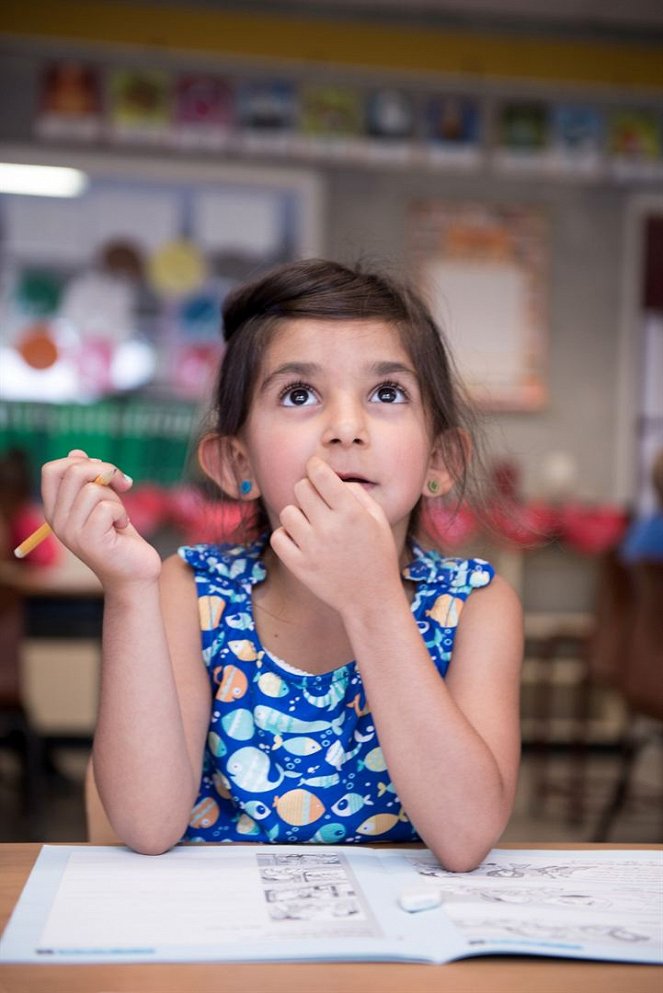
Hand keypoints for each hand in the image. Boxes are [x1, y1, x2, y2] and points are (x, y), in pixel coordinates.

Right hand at [41, 450, 160, 588]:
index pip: (52, 469)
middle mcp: (57, 521)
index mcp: (56, 509)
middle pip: (73, 472)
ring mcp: (70, 532)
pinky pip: (107, 507)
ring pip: (93, 489)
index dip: (80, 462)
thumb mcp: (102, 502)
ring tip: (119, 517)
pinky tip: (121, 529)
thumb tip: (76, 453)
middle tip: (122, 484)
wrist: (133, 573)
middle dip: (105, 470)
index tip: (104, 472)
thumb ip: (88, 481)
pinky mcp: (88, 540)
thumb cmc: (119, 537)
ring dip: (116, 498)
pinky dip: (122, 514)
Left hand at [270, 457, 402, 615]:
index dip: (315, 466)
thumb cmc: (378, 555)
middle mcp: (329, 527)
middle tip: (318, 502)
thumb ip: (357, 494)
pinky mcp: (298, 566)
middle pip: (301, 488)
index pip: (320, 475)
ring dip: (298, 514)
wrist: (371, 598)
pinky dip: (286, 535)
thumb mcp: (379, 520)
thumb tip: (331, 478)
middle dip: (308, 490)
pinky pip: (278, 537)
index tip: (315, 467)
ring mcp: (311, 548)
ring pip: (287, 512)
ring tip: (312, 525)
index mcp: (351, 513)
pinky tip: (301, 540)